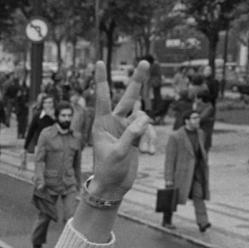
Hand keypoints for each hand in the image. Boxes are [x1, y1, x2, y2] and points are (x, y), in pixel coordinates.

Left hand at [90, 60, 150, 199]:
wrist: (113, 186)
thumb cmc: (108, 170)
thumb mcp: (118, 153)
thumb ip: (131, 135)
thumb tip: (145, 119)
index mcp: (102, 124)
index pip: (103, 97)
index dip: (101, 80)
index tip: (98, 62)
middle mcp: (114, 122)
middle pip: (129, 98)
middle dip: (137, 81)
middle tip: (144, 62)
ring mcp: (126, 129)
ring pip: (143, 118)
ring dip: (147, 133)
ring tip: (144, 151)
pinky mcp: (136, 136)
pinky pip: (148, 130)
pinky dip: (150, 139)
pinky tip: (148, 153)